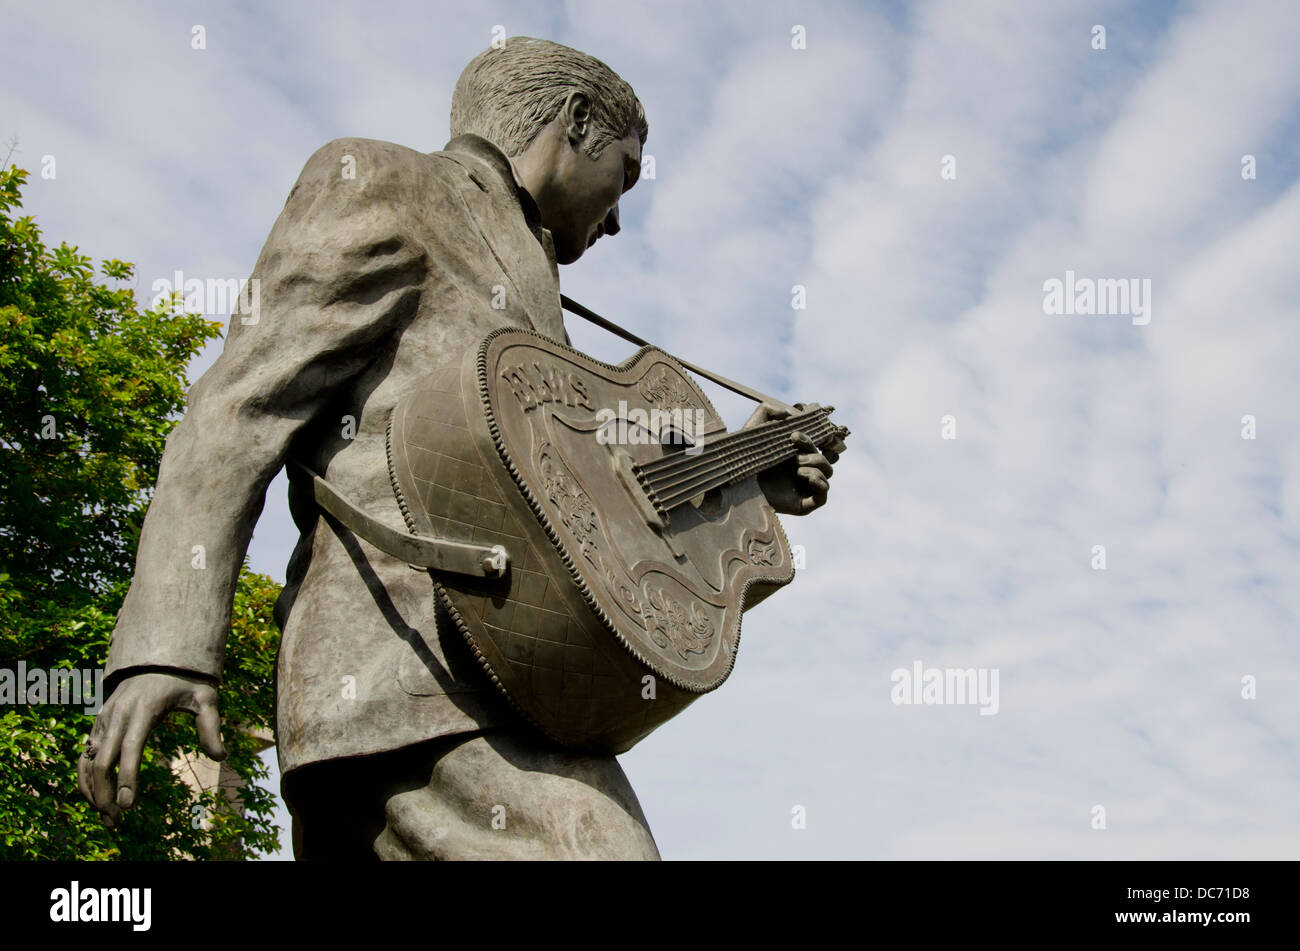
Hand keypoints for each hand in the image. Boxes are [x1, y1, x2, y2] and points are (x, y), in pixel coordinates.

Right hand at [77, 671, 225, 827]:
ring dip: (92, 792)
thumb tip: (221, 756)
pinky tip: (97, 800)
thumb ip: (211, 726)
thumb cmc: (185, 680)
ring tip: (107, 820)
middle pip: (102, 760)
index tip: (128, 805)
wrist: (157, 659)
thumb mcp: (205, 697)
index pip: (130, 748)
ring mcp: (104, 719)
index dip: (127, 777)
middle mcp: (118, 715)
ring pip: (87, 760)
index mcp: (143, 709)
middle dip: (105, 794)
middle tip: (116, 822)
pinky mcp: (98, 724)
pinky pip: (85, 755)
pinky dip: (86, 779)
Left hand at [744, 401, 844, 515]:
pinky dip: (821, 484)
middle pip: (825, 458)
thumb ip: (767, 411)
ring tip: (797, 469)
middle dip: (813, 453)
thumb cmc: (743, 459)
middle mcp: (802, 470)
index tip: (793, 436)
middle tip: (794, 456)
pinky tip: (808, 477)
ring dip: (817, 466)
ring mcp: (804, 488)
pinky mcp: (803, 504)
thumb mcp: (753, 430)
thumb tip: (788, 412)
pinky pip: (823, 496)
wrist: (735, 487)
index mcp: (796, 454)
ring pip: (827, 473)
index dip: (810, 438)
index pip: (817, 444)